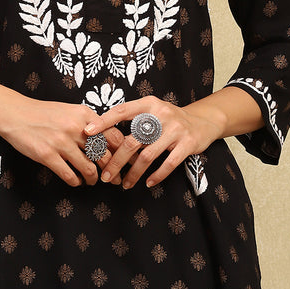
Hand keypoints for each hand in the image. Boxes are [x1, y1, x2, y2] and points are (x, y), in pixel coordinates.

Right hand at [0, 94, 124, 187]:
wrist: (15, 114)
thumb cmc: (44, 113)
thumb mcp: (70, 111)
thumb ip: (89, 122)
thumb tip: (108, 139)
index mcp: (84, 114)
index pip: (112, 136)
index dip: (122, 152)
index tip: (124, 161)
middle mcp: (75, 128)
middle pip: (104, 155)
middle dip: (112, 170)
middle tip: (114, 179)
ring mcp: (61, 142)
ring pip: (88, 168)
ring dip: (93, 179)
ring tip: (93, 181)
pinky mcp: (48, 155)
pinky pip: (69, 175)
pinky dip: (76, 182)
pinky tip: (76, 182)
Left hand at [85, 96, 226, 189]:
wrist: (202, 121)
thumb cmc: (168, 119)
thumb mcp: (152, 110)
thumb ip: (133, 118)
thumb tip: (102, 132)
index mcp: (148, 104)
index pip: (121, 111)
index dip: (103, 121)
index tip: (87, 132)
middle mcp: (161, 115)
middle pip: (132, 141)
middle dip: (116, 161)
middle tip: (105, 176)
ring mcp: (175, 129)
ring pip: (147, 156)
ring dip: (133, 173)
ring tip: (125, 184)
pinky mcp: (187, 143)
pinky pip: (168, 164)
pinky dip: (156, 176)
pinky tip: (148, 183)